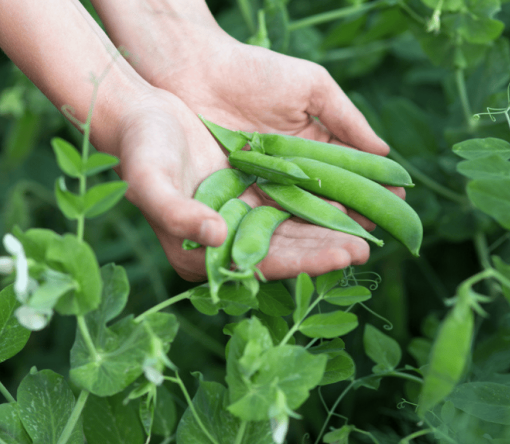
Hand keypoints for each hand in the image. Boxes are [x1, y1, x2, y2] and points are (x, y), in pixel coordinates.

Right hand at [114, 89, 371, 280]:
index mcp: (202, 254)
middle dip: (327, 248)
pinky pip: (292, 200)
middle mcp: (226, 242)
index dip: (304, 262)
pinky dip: (320, 200)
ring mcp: (241, 217)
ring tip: (370, 226)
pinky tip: (348, 197)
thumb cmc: (139, 149)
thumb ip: (177, 214)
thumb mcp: (149, 181)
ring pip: (295, 226)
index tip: (342, 256)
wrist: (142, 114)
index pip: (263, 264)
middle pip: (286, 249)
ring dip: (330, 227)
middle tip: (367, 247)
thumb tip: (216, 237)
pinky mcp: (251, 193)